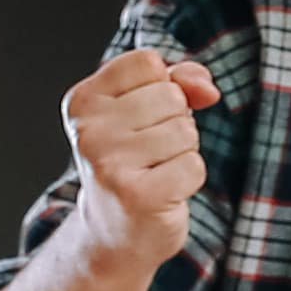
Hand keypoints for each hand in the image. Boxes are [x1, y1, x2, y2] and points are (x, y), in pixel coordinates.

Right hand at [63, 51, 218, 271]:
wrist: (116, 228)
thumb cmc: (136, 161)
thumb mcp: (148, 111)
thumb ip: (180, 81)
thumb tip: (207, 88)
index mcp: (83, 99)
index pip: (148, 62)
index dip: (164, 86)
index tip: (144, 115)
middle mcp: (88, 128)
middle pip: (171, 96)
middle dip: (176, 123)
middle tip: (150, 150)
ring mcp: (109, 162)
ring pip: (185, 132)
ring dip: (183, 152)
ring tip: (155, 169)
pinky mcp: (138, 194)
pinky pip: (194, 166)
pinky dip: (189, 178)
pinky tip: (164, 190)